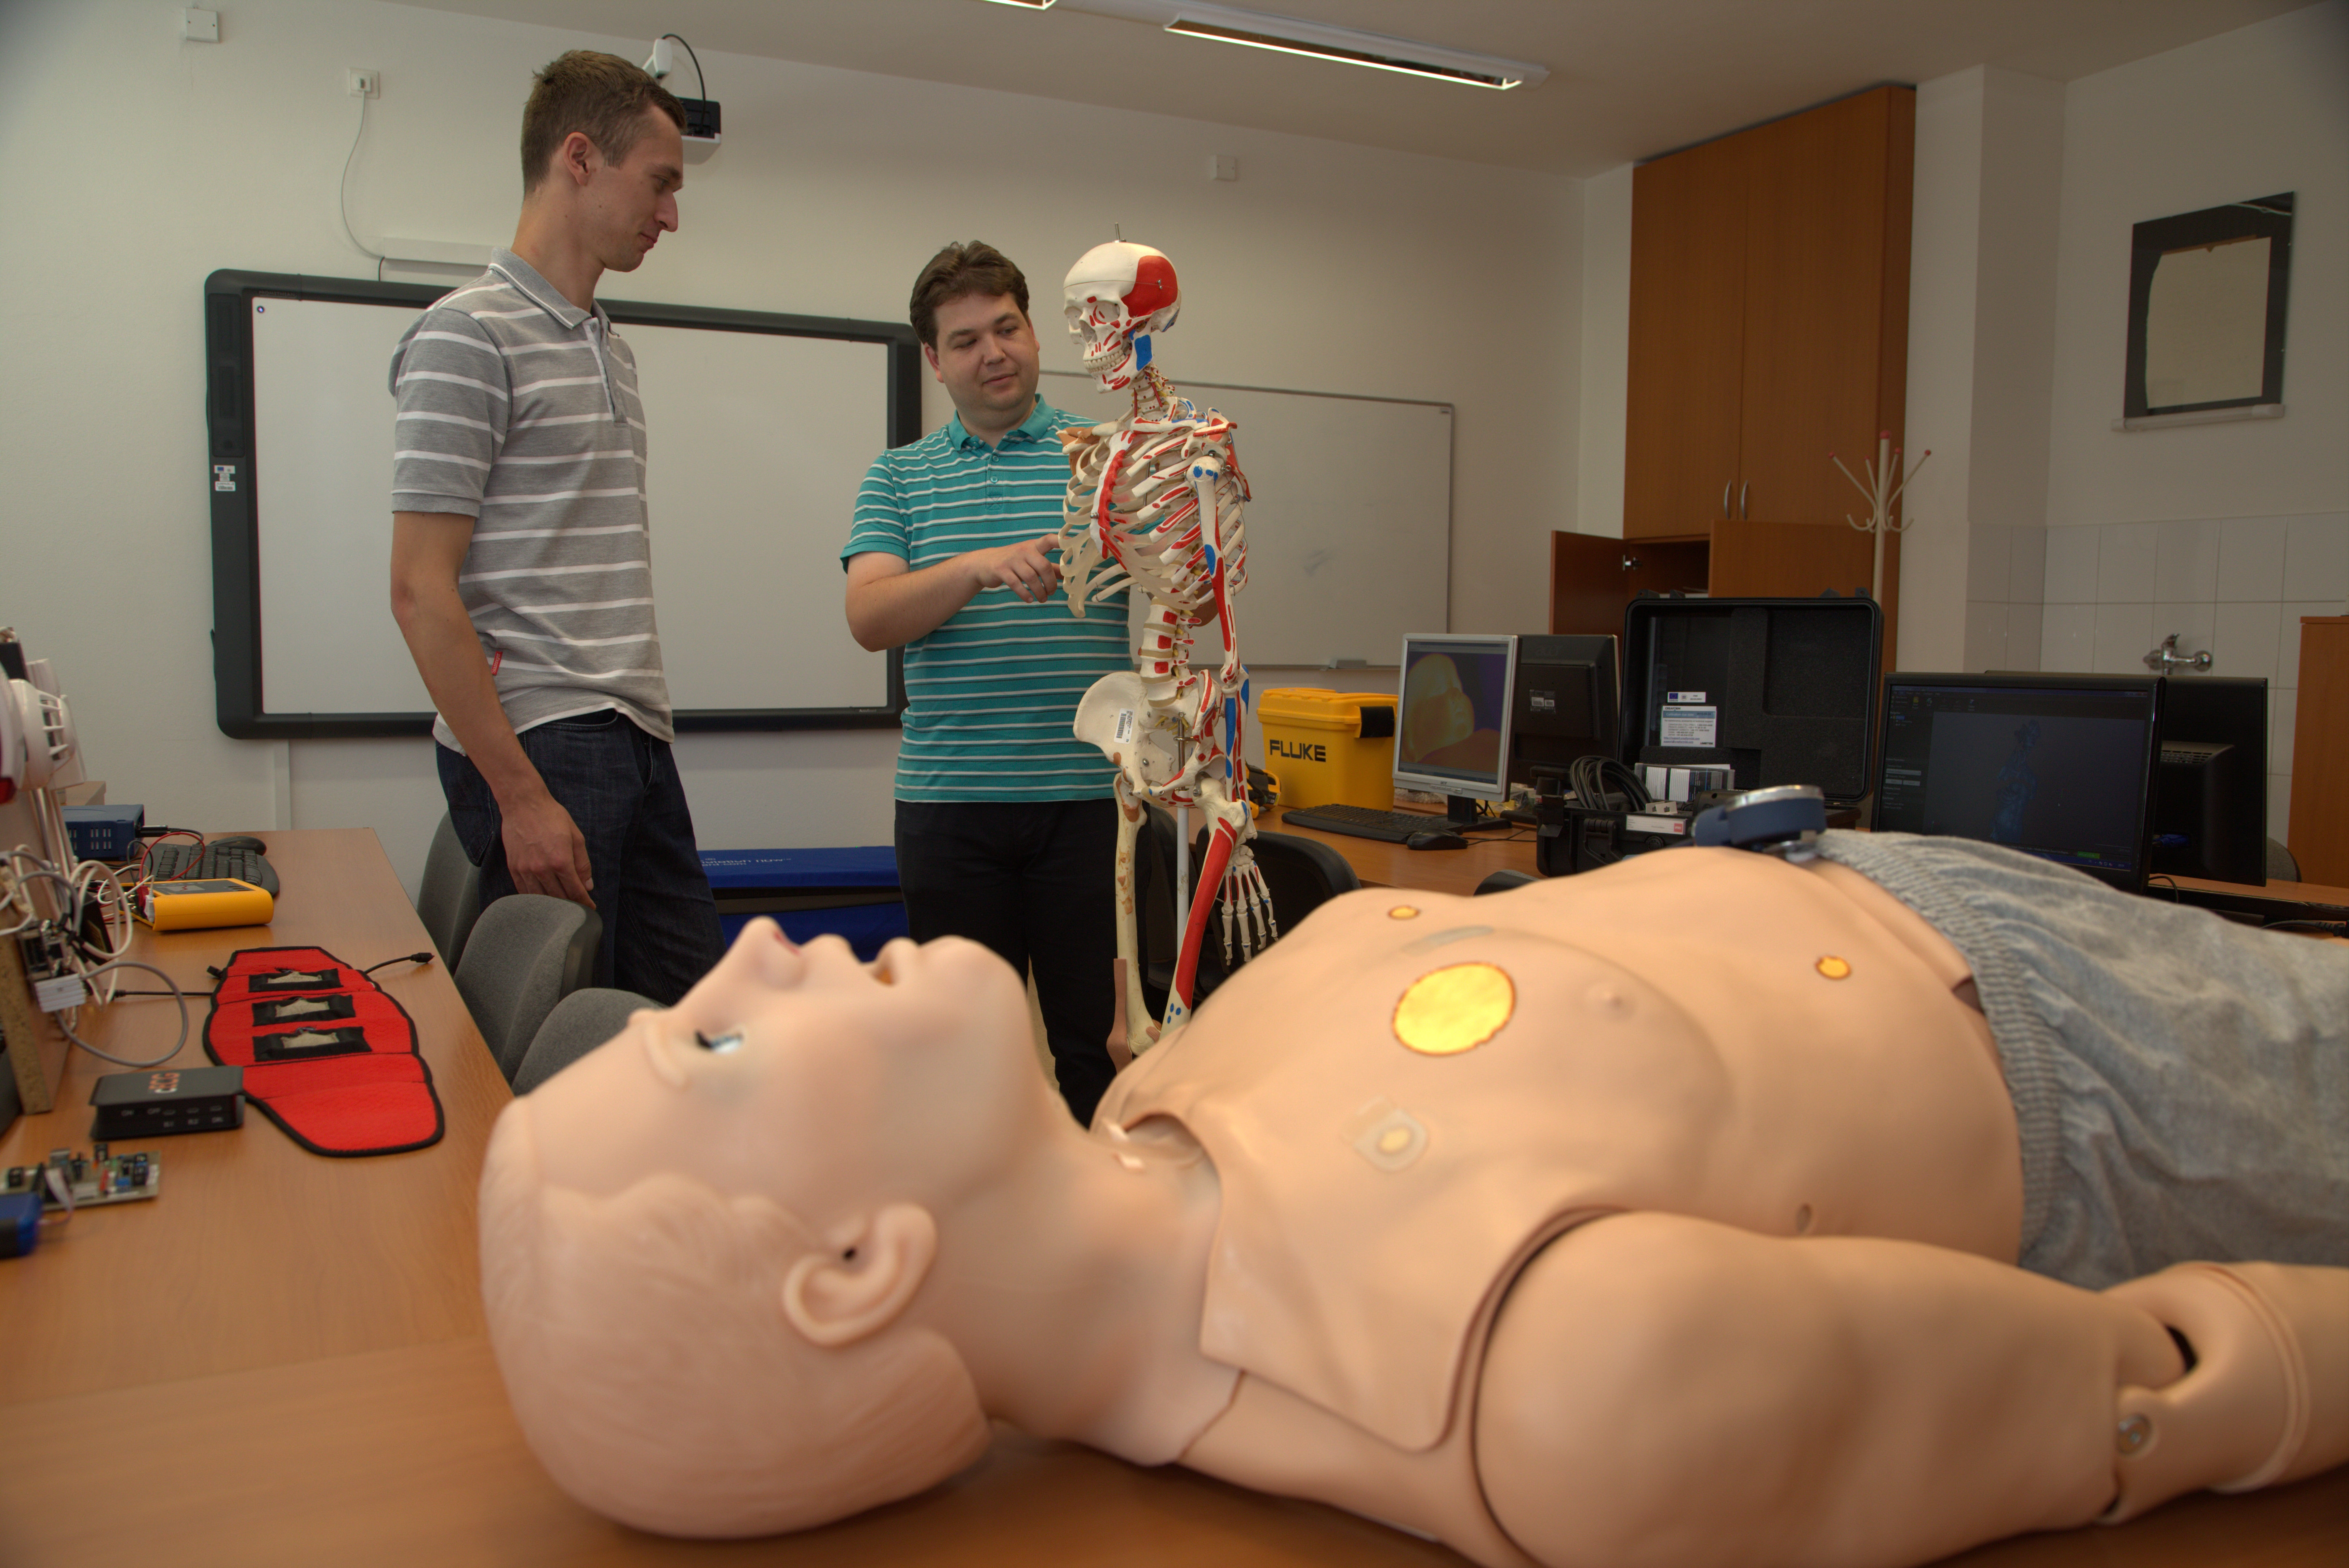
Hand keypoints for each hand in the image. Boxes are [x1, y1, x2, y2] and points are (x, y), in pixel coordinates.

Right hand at [501, 790, 594, 907]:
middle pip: (558, 897)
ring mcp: (525, 870)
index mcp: (560, 861)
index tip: (590, 908)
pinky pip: (524, 891)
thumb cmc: (552, 817)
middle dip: (570, 905)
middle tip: (578, 909)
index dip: (584, 902)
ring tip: (561, 908)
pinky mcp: (514, 868)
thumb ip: (583, 863)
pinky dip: (535, 899)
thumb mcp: (576, 837)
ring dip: (553, 906)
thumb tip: (587, 885)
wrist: (523, 804)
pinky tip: (542, 901)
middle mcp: (542, 869)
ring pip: (541, 898)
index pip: (575, 891)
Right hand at [973, 535, 1062, 603]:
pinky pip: (1015, 584)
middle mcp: (1024, 550)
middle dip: (1050, 582)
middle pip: (1043, 565)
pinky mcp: (1001, 570)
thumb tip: (1067, 575)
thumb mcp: (1031, 561)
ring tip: (1042, 599)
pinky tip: (1029, 599)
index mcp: (1034, 546)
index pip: (1049, 540)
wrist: (984, 563)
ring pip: (1030, 577)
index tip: (1073, 544)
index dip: (1061, 541)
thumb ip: (1049, 567)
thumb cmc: (1014, 562)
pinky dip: (1024, 594)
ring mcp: (1012, 559)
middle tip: (1052, 593)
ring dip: (1039, 591)